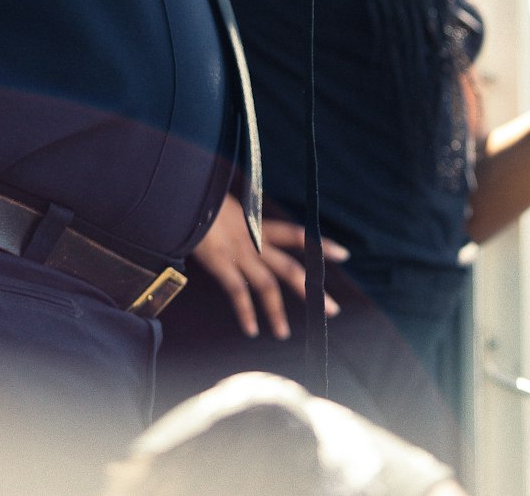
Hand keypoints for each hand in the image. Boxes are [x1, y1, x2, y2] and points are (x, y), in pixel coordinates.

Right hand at [190, 194, 347, 338]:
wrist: (186, 195)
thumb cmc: (202, 199)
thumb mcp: (225, 205)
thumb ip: (235, 218)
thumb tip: (238, 224)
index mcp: (256, 224)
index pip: (296, 234)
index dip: (319, 244)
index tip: (343, 254)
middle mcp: (253, 240)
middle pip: (289, 268)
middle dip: (311, 290)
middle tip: (332, 310)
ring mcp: (238, 253)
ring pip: (266, 286)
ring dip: (276, 312)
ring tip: (283, 334)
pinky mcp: (221, 263)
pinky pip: (237, 292)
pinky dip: (246, 312)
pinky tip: (252, 329)